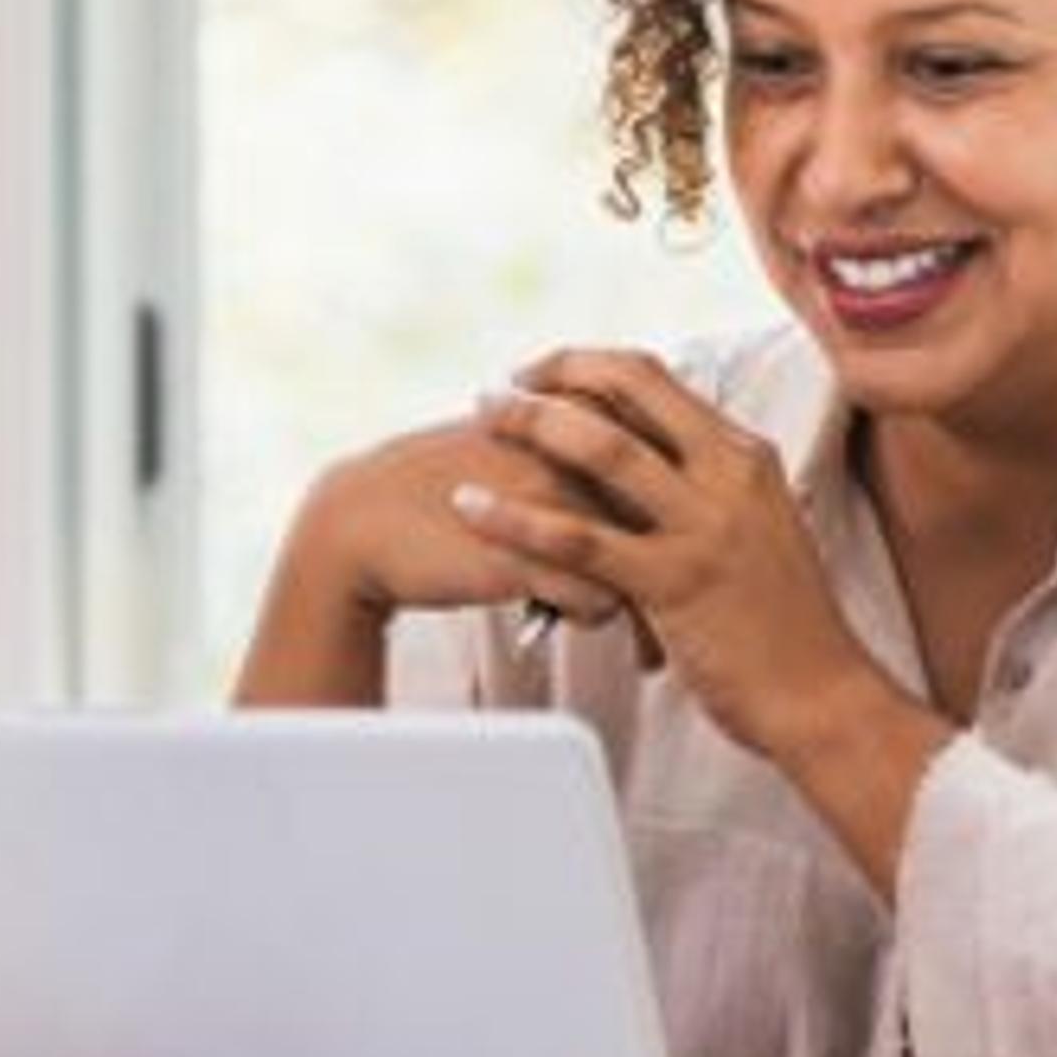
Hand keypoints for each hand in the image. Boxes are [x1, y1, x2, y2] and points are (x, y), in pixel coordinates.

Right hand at [235, 419, 647, 710]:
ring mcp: (553, 501)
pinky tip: (574, 621)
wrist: (366, 519)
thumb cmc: (452, 486)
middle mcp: (575, 451)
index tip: (690, 548)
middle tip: (688, 607)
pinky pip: (600, 601)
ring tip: (645, 643)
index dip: (688, 510)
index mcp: (580, 413)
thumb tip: (652, 473)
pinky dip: (597, 619)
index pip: (671, 459)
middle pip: (669, 515)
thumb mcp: (522, 446)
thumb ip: (586, 445)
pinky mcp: (526, 555)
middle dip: (686, 566)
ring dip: (648, 608)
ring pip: (644, 563)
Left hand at [448, 349, 892, 763]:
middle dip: (555, 373)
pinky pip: (580, 539)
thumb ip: (706, 490)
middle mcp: (728, 475)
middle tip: (500, 384)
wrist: (821, 695)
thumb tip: (646, 463)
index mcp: (745, 456)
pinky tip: (472, 508)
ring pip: (602, 449)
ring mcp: (704, 526)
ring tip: (480, 418)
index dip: (589, 366)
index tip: (543, 375)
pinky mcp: (675, 582)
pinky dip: (517, 518)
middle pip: (630, 386)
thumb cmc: (783, 625)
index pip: (656, 379)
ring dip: (530, 422)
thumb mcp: (755, 530)